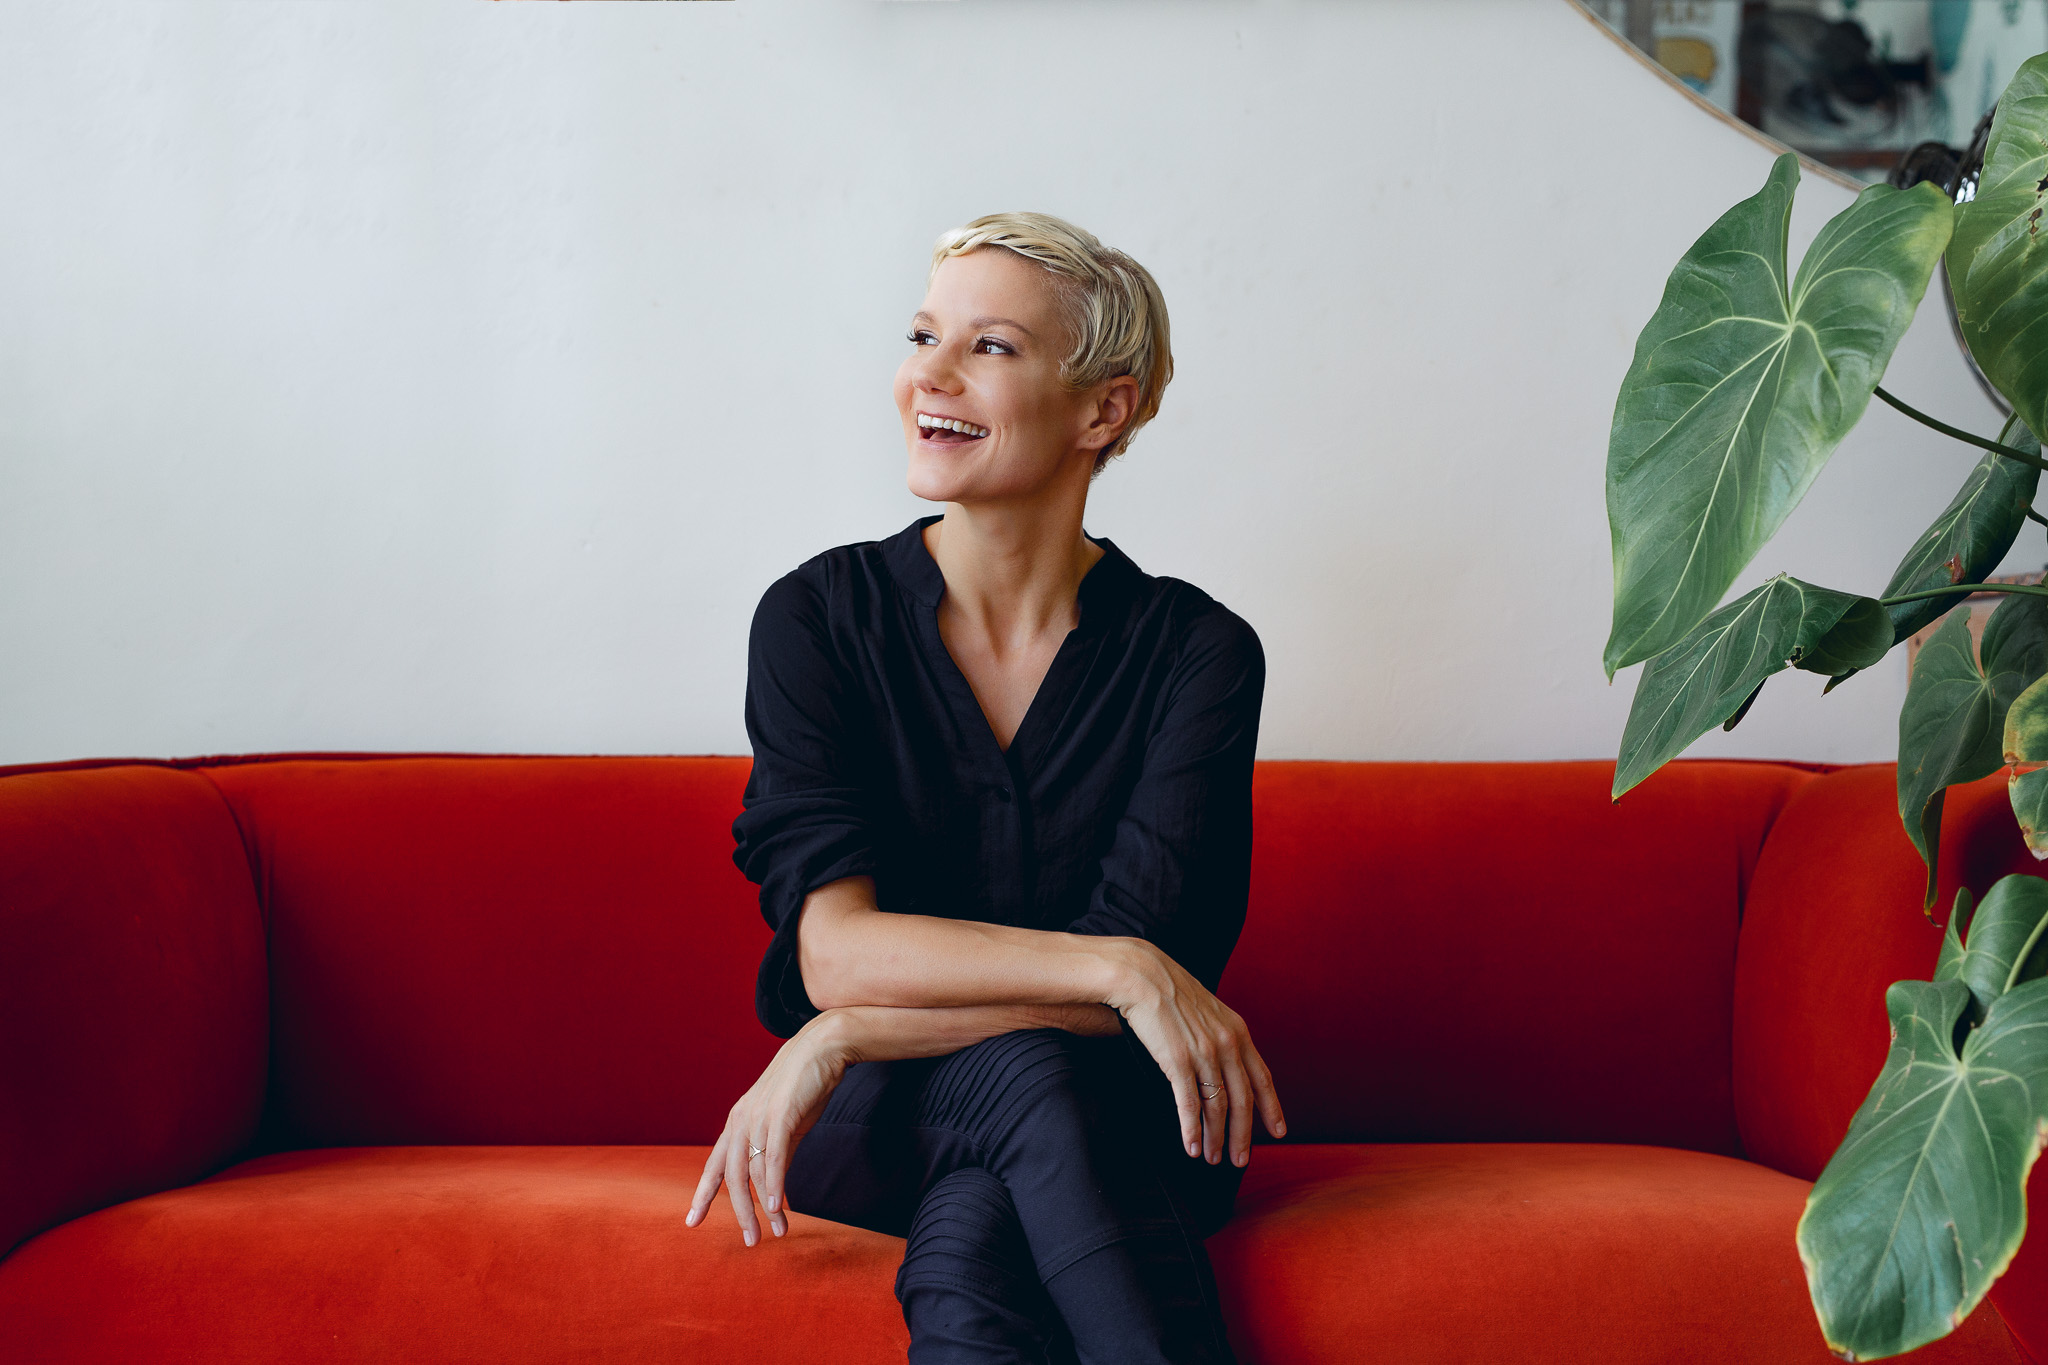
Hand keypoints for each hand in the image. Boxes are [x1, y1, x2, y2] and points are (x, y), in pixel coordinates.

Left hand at [685, 1012, 849, 1245]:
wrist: (822, 1047)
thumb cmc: (804, 1085)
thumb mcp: (784, 1122)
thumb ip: (775, 1151)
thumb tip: (773, 1183)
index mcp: (738, 1122)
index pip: (715, 1165)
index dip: (703, 1194)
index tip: (692, 1221)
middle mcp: (742, 1121)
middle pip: (732, 1176)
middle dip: (739, 1212)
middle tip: (750, 1241)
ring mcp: (759, 1118)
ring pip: (753, 1172)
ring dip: (764, 1207)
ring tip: (778, 1232)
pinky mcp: (781, 1116)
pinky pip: (773, 1157)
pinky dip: (773, 1185)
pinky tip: (775, 1207)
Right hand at [1107, 941, 1284, 1167]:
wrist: (1141, 974)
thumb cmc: (1168, 990)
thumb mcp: (1207, 1008)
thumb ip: (1220, 1033)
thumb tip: (1223, 1059)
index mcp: (1237, 1031)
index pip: (1262, 1077)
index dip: (1272, 1108)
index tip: (1278, 1132)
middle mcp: (1226, 1044)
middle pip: (1242, 1100)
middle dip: (1243, 1135)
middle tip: (1239, 1160)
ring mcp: (1204, 1054)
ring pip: (1217, 1107)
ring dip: (1216, 1138)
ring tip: (1212, 1158)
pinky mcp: (1178, 1062)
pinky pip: (1189, 1104)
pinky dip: (1191, 1130)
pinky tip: (1191, 1147)